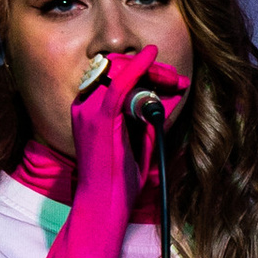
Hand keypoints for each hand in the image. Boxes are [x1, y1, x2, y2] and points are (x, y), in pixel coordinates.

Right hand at [73, 48, 187, 193]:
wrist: (105, 201)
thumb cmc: (121, 175)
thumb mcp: (141, 136)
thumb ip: (153, 112)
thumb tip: (174, 90)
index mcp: (87, 107)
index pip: (111, 73)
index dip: (140, 69)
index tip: (168, 78)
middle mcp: (83, 104)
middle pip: (115, 67)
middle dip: (148, 68)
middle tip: (173, 79)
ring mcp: (88, 109)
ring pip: (119, 71)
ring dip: (150, 71)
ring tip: (172, 79)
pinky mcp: (99, 118)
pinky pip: (118, 84)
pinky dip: (137, 68)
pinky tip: (151, 56)